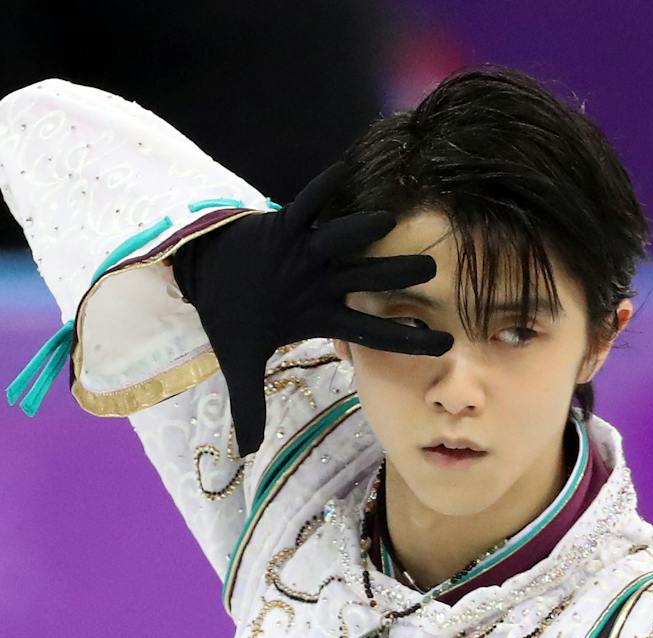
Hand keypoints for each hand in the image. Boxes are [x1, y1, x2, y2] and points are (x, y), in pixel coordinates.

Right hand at [170, 161, 453, 455]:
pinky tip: (345, 168)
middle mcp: (323, 282)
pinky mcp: (282, 226)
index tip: (445, 344)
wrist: (208, 275)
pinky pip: (304, 205)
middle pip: (366, 279)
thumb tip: (243, 453)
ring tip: (392, 219)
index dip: (405, 337)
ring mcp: (306, 252)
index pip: (370, 330)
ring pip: (340, 241)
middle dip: (396, 276)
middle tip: (435, 275)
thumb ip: (249, 406)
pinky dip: (321, 189)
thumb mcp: (239, 365)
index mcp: (321, 315)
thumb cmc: (234, 317)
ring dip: (362, 230)